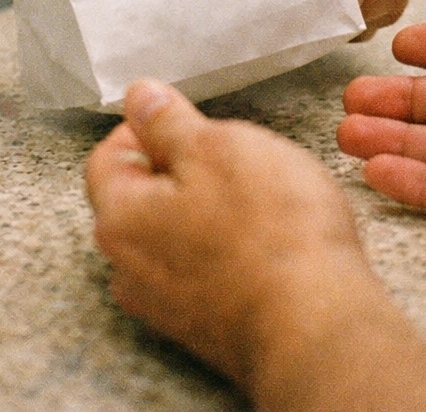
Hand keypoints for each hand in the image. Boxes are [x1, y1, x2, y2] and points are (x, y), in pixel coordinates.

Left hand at [85, 80, 371, 389]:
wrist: (318, 327)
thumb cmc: (270, 232)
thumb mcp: (217, 146)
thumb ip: (168, 121)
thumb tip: (140, 97)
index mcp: (119, 219)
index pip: (107, 157)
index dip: (145, 127)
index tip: (185, 120)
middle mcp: (129, 269)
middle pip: (141, 199)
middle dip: (183, 170)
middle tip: (234, 158)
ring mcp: (165, 306)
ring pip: (174, 236)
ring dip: (207, 212)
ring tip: (259, 201)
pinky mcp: (204, 328)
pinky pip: (203, 271)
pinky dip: (225, 251)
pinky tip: (267, 244)